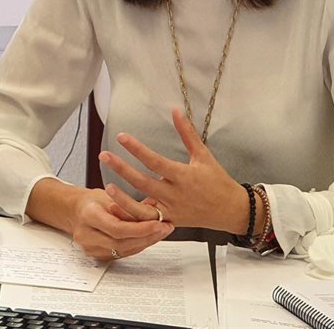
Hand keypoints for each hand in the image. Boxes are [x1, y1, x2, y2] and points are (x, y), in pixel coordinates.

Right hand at [68, 188, 174, 260]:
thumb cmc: (91, 201)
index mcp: (88, 216)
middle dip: (147, 237)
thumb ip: (130, 205)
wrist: (74, 212)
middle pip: (122, 243)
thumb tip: (154, 208)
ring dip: (145, 243)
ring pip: (123, 251)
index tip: (158, 224)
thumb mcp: (109, 195)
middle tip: (165, 228)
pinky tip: (149, 238)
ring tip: (161, 232)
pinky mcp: (97, 256)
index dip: (140, 229)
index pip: (117, 228)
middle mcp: (86, 235)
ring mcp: (90, 248)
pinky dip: (136, 246)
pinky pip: (121, 253)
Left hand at [99, 108, 248, 232]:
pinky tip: (116, 207)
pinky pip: (146, 221)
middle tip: (103, 155)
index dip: (137, 149)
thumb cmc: (217, 180)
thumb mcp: (203, 154)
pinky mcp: (168, 222)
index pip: (155, 161)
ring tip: (105, 185)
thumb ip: (187, 133)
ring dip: (122, 197)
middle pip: (143, 182)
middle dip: (121, 169)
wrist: (229, 210)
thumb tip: (175, 110)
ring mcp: (171, 210)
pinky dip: (131, 215)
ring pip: (141, 207)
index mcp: (183, 176)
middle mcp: (175, 194)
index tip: (121, 137)